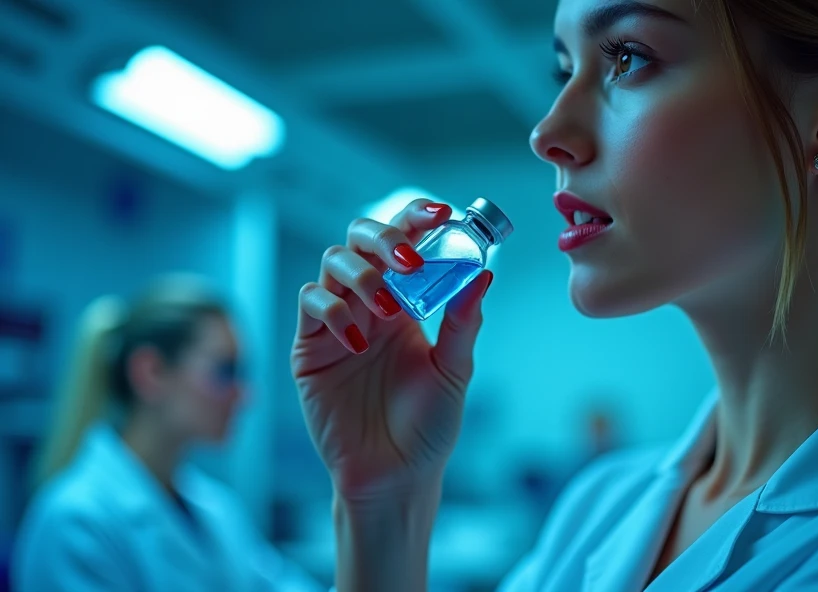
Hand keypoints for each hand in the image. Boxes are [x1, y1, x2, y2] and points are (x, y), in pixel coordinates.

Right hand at [292, 199, 492, 500]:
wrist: (396, 477)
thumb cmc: (428, 426)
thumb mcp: (454, 371)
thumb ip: (463, 322)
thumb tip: (484, 272)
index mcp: (407, 303)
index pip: (406, 244)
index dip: (416, 219)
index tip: (440, 212)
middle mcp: (370, 304)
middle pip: (360, 240)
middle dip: (382, 238)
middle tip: (406, 260)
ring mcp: (337, 322)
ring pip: (333, 264)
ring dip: (360, 274)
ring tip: (386, 308)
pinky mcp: (309, 347)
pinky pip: (311, 304)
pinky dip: (332, 308)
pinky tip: (357, 339)